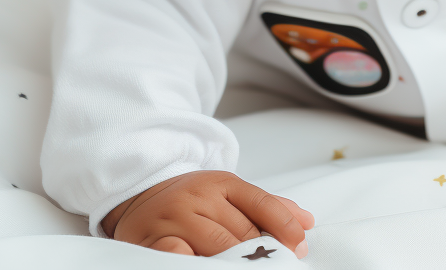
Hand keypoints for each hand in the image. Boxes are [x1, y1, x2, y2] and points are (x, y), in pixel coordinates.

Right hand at [101, 170, 314, 256]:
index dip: (284, 227)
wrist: (139, 193)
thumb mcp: (227, 193)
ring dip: (238, 265)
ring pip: (217, 248)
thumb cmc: (192, 199)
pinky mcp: (151, 241)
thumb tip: (306, 222)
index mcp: (222, 183)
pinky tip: (212, 268)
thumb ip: (266, 207)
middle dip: (264, 255)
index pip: (261, 204)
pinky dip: (199, 265)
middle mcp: (199, 196)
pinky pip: (180, 257)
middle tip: (279, 267)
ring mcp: (174, 218)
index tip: (300, 247)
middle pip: (242, 231)